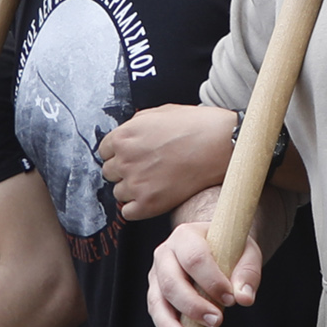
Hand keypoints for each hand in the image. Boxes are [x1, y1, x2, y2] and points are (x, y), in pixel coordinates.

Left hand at [97, 103, 237, 224]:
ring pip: (119, 193)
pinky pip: (128, 212)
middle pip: (110, 173)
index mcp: (123, 137)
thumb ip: (136, 125)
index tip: (132, 156)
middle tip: (147, 169)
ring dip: (133, 190)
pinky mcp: (148, 203)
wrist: (221, 144)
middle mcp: (125, 160)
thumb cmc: (195, 126)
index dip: (120, 153)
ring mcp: (136, 183)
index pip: (105, 151)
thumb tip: (129, 135)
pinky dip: (138, 208)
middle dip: (125, 171)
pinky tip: (154, 198)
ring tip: (155, 183)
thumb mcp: (160, 113)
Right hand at [149, 219, 262, 326]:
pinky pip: (156, 311)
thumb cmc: (231, 249)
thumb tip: (244, 298)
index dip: (212, 281)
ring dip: (170, 323)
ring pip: (157, 299)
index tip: (231, 299)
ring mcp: (157, 273)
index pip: (195, 258)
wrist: (216, 248)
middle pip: (171, 280)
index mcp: (186, 235)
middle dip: (193, 305)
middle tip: (217, 321)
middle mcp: (165, 252)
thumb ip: (248, 272)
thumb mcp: (247, 253)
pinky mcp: (156, 292)